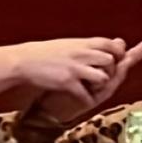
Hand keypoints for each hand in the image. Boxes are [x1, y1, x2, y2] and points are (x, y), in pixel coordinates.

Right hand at [21, 34, 141, 129]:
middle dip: (111, 71)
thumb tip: (115, 43)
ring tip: (93, 87)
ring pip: (103, 78)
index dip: (118, 53)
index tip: (116, 60)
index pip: (111, 45)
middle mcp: (81, 54)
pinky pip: (86, 94)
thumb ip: (91, 46)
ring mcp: (75, 68)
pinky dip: (87, 99)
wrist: (23, 60)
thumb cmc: (45, 52)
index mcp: (82, 43)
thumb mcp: (69, 44)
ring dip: (100, 85)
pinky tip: (83, 98)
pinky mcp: (67, 82)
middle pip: (111, 61)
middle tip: (104, 77)